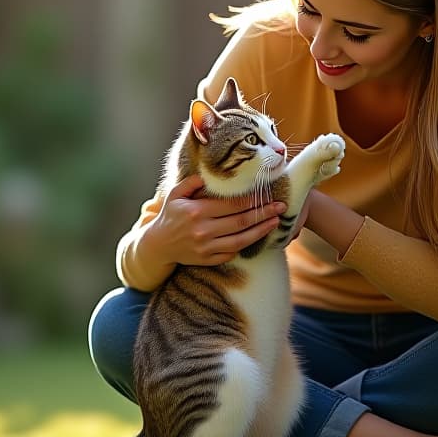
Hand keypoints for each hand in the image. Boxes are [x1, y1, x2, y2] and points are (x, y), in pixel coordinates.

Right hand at [147, 175, 286, 265]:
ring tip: (275, 222)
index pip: (232, 205)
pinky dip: (245, 246)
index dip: (252, 200)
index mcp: (197, 212)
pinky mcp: (207, 260)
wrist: (157, 246)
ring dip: (261, 231)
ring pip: (240, 240)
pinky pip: (231, 253)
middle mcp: (203, 230)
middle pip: (240, 222)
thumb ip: (191, 183)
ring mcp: (206, 248)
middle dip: (263, 214)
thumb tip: (208, 176)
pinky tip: (258, 237)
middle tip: (281, 207)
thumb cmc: (169, 216)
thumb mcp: (175, 195)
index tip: (268, 195)